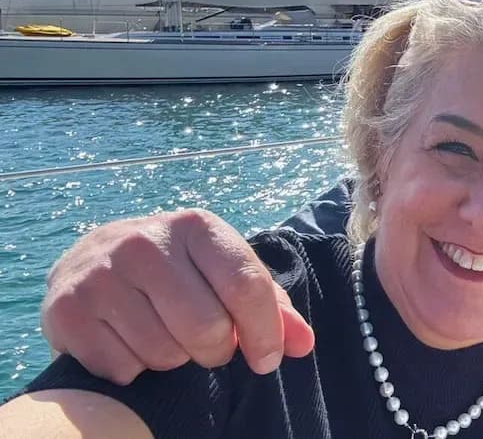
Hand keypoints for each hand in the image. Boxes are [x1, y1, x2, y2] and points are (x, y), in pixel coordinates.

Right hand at [40, 209, 314, 384]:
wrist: (92, 261)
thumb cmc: (178, 273)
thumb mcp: (225, 275)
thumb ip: (271, 307)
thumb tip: (303, 345)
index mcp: (196, 226)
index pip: (247, 287)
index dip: (265, 333)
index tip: (267, 359)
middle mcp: (145, 242)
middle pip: (207, 329)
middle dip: (216, 350)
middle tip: (206, 343)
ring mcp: (101, 273)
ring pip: (165, 354)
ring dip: (173, 359)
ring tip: (164, 335)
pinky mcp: (66, 308)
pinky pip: (123, 368)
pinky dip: (133, 369)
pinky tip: (127, 341)